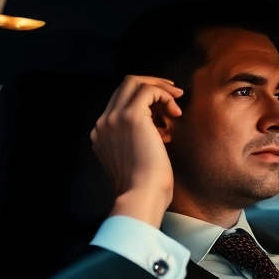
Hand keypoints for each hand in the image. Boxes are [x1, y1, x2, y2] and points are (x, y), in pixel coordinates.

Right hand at [90, 75, 183, 227]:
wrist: (142, 196)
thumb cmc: (146, 186)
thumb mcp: (137, 159)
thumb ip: (138, 139)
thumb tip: (158, 125)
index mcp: (102, 134)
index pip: (121, 102)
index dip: (145, 101)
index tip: (164, 108)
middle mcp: (103, 123)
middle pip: (124, 87)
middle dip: (152, 86)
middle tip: (173, 95)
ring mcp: (114, 119)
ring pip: (134, 82)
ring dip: (160, 89)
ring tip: (176, 107)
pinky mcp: (130, 117)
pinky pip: (147, 90)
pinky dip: (164, 95)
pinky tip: (175, 112)